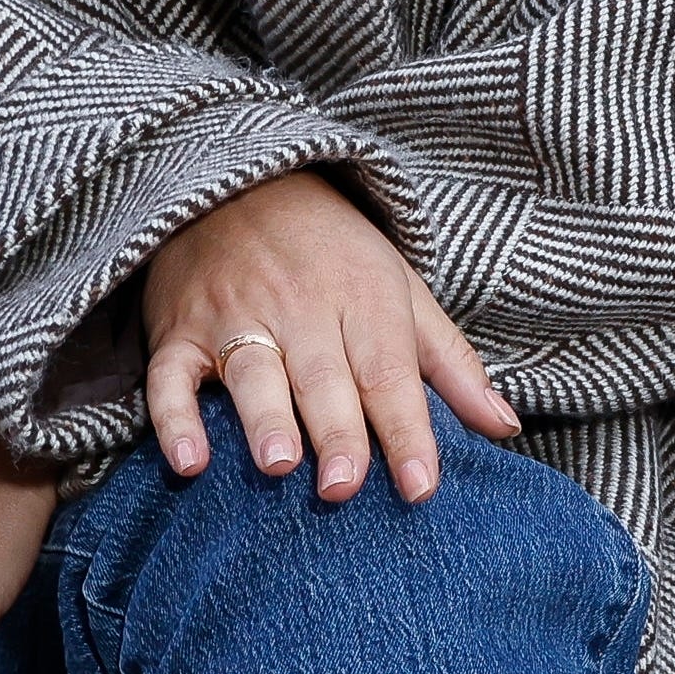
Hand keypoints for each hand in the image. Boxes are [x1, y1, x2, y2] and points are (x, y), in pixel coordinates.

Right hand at [142, 170, 514, 501]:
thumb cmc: (338, 254)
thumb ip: (453, 364)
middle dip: (337, 433)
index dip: (407, 431)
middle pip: (324, 378)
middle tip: (344, 488)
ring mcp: (236, 319)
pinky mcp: (180, 331)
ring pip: (252, 373)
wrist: (246, 185)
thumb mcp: (406, 292)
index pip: (390, 373)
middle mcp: (301, 310)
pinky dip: (173, 419)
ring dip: (264, 419)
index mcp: (366, 301)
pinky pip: (170, 377)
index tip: (422, 486)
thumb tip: (504, 427)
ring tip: (279, 466)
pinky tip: (188, 462)